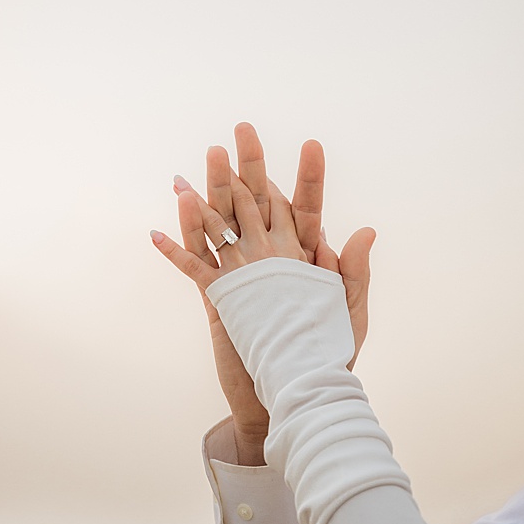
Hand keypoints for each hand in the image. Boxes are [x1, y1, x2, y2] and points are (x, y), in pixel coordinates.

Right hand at [153, 125, 375, 463]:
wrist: (297, 393)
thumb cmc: (330, 355)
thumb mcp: (350, 311)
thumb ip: (354, 271)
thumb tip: (364, 229)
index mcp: (306, 256)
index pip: (306, 208)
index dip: (309, 178)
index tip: (312, 144)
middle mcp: (273, 259)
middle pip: (259, 204)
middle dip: (251, 167)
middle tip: (242, 129)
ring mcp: (244, 276)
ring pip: (224, 225)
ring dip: (211, 193)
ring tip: (203, 159)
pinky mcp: (221, 300)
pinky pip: (196, 269)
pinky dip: (179, 249)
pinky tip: (159, 229)